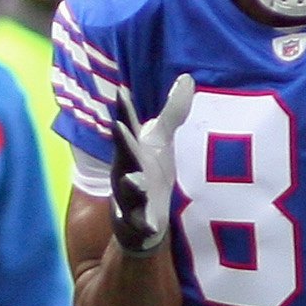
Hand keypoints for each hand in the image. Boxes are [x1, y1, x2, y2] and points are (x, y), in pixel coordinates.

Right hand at [111, 74, 195, 254]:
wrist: (142, 217)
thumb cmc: (150, 172)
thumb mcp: (161, 141)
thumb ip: (173, 112)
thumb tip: (187, 77)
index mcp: (132, 151)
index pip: (127, 127)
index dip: (124, 110)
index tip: (121, 91)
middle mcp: (126, 171)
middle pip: (123, 155)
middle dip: (121, 141)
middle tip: (118, 125)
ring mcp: (129, 197)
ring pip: (127, 190)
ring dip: (130, 185)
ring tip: (136, 181)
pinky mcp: (137, 222)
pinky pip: (138, 223)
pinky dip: (142, 224)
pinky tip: (150, 227)